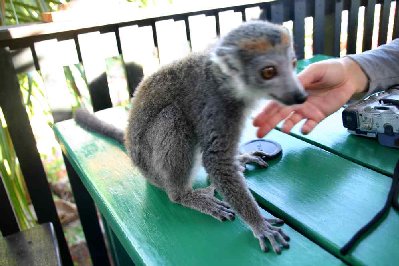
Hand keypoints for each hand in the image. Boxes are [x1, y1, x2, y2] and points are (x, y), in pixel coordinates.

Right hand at [253, 57, 368, 136]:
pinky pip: (310, 125)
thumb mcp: (315, 70)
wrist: (349, 76)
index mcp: (292, 90)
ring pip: (292, 121)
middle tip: (259, 133)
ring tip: (284, 131)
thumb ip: (302, 79)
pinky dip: (306, 128)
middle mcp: (296, 102)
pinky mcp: (318, 116)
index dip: (265, 111)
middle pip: (280, 114)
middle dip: (269, 124)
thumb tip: (289, 87)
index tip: (256, 120)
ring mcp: (307, 110)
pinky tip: (304, 130)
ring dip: (286, 126)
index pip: (276, 102)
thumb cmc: (330, 70)